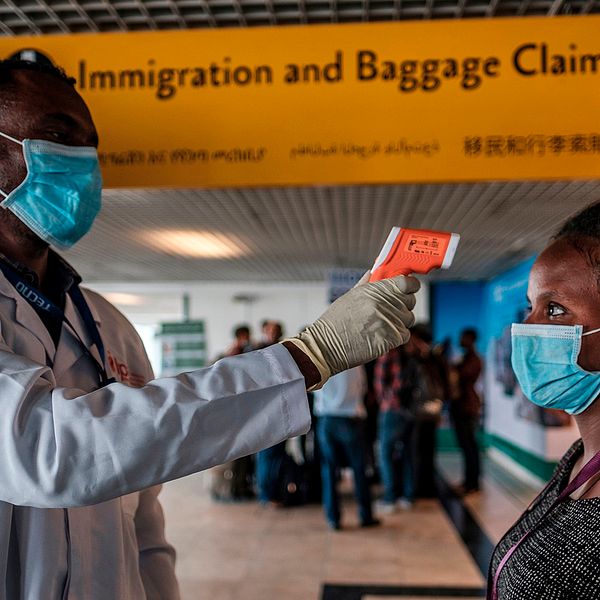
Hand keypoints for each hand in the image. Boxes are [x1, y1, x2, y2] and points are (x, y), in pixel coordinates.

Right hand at [283, 275, 419, 389]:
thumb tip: (372, 272)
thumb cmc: (334, 323)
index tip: (408, 288)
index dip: (410, 285)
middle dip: (404, 305)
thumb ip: (365, 284)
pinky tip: (382, 336)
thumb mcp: (348, 297)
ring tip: (382, 325)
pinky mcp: (391, 338)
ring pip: (409, 318)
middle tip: (390, 310)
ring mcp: (389, 321)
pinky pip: (405, 334)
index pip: (406, 282)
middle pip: (410, 300)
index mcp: (374, 290)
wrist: (327, 346)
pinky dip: (397, 336)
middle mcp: (384, 303)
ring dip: (400, 322)